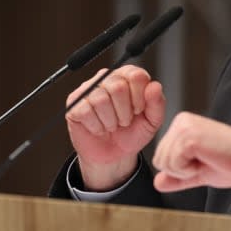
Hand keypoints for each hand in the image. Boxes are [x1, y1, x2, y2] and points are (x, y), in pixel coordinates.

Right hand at [65, 65, 164, 189]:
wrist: (114, 155)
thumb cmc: (132, 133)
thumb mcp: (152, 121)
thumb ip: (157, 103)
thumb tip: (154, 86)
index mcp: (127, 76)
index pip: (136, 76)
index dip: (140, 97)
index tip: (138, 110)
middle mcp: (106, 78)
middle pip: (117, 87)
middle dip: (124, 112)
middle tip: (124, 121)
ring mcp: (88, 89)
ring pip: (101, 99)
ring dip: (110, 121)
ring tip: (111, 125)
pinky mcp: (73, 104)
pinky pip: (85, 111)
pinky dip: (96, 126)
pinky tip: (99, 128)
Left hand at [152, 112, 230, 191]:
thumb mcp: (198, 172)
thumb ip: (177, 177)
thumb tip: (158, 183)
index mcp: (182, 126)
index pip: (160, 156)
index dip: (180, 169)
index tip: (203, 162)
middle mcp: (181, 122)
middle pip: (159, 160)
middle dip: (181, 170)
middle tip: (206, 162)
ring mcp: (184, 127)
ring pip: (165, 162)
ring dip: (186, 170)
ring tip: (207, 160)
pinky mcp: (189, 137)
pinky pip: (174, 164)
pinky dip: (189, 170)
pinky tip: (207, 160)